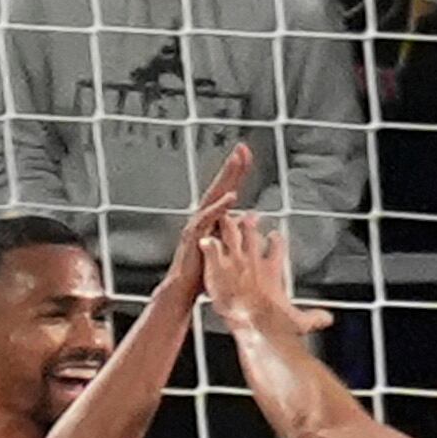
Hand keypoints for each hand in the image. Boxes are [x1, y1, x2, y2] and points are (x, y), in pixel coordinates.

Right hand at [159, 143, 254, 298]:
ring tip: (236, 163)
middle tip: (242, 148)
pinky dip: (220, 207)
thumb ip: (237, 229)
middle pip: (220, 187)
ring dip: (226, 179)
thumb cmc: (203, 271)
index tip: (246, 154)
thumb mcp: (226, 246)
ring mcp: (197, 224)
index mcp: (212, 218)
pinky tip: (232, 197)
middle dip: (231, 167)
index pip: (227, 190)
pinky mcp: (195, 236)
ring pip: (213, 197)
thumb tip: (253, 217)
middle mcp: (203, 217)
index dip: (236, 173)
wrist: (183, 289)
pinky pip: (208, 218)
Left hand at [202, 216, 333, 336]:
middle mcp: (253, 262)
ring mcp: (234, 263)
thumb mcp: (300, 322)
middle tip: (247, 216)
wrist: (255, 324)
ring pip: (231, 235)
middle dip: (249, 224)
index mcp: (272, 271)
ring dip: (228, 226)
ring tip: (224, 218)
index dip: (276, 241)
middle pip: (251, 234)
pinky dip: (208, 245)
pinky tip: (203, 240)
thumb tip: (328, 319)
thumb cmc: (276, 324)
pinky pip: (211, 249)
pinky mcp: (218, 268)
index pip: (276, 248)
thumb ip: (314, 318)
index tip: (274, 235)